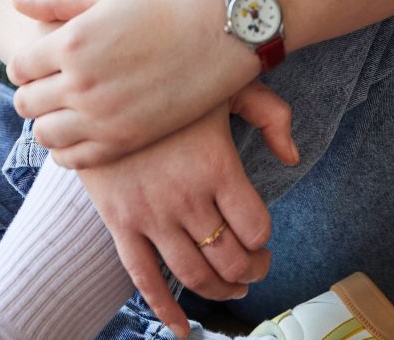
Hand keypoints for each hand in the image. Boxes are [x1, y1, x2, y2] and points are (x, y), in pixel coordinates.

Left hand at [7, 0, 261, 165]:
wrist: (225, 25)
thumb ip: (57, 0)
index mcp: (72, 42)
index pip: (20, 66)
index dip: (27, 62)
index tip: (42, 59)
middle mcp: (81, 84)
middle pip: (26, 104)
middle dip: (32, 92)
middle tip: (51, 83)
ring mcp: (104, 117)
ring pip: (46, 136)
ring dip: (48, 122)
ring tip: (67, 107)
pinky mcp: (128, 140)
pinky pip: (76, 159)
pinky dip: (69, 149)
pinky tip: (84, 130)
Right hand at [79, 80, 298, 339]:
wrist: (102, 79)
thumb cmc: (170, 79)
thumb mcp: (224, 83)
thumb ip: (269, 112)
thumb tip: (292, 156)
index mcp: (215, 163)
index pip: (255, 226)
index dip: (264, 240)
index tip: (263, 239)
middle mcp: (185, 195)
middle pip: (229, 258)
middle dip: (249, 271)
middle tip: (254, 266)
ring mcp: (150, 213)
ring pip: (193, 275)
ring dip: (219, 290)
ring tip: (230, 285)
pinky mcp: (118, 221)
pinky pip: (143, 278)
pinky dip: (165, 309)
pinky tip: (181, 328)